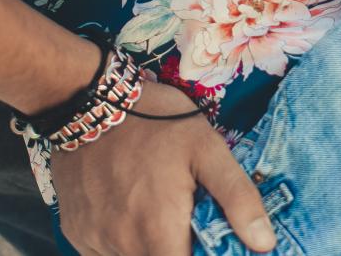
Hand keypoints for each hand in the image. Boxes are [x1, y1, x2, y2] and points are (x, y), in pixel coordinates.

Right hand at [50, 80, 276, 254]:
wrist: (89, 99)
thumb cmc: (155, 121)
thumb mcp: (207, 149)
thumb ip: (237, 198)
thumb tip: (264, 242)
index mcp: (158, 232)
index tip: (209, 240)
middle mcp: (122, 246)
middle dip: (179, 249)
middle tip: (187, 216)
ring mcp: (94, 240)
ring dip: (152, 245)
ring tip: (159, 206)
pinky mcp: (75, 232)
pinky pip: (105, 251)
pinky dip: (124, 239)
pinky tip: (132, 207)